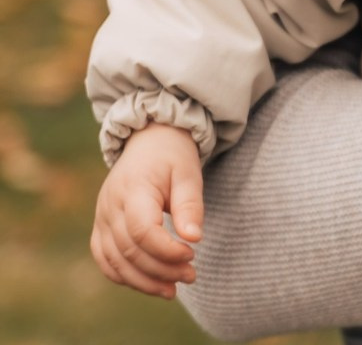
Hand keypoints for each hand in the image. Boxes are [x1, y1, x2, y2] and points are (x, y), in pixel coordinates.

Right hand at [90, 122, 202, 297]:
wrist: (148, 140)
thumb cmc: (172, 156)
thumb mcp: (188, 172)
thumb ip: (190, 204)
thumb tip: (194, 238)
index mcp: (134, 188)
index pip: (142, 230)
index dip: (166, 249)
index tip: (192, 253)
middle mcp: (111, 206)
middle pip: (129, 250)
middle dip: (161, 269)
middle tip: (191, 275)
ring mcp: (101, 218)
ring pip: (115, 261)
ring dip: (144, 280)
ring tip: (174, 288)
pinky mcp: (100, 228)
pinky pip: (106, 260)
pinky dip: (126, 276)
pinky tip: (151, 282)